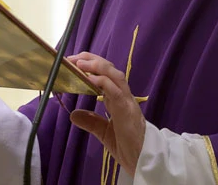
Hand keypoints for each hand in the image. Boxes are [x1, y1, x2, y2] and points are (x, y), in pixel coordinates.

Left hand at [68, 52, 145, 175]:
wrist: (144, 160)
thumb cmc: (128, 147)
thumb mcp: (104, 133)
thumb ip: (91, 122)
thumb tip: (73, 114)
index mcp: (118, 100)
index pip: (106, 75)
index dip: (91, 66)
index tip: (74, 61)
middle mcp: (124, 96)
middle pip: (110, 70)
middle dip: (92, 60)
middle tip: (73, 57)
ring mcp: (127, 102)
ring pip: (115, 76)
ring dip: (98, 67)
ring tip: (80, 62)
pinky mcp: (128, 110)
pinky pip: (116, 92)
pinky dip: (104, 83)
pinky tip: (91, 79)